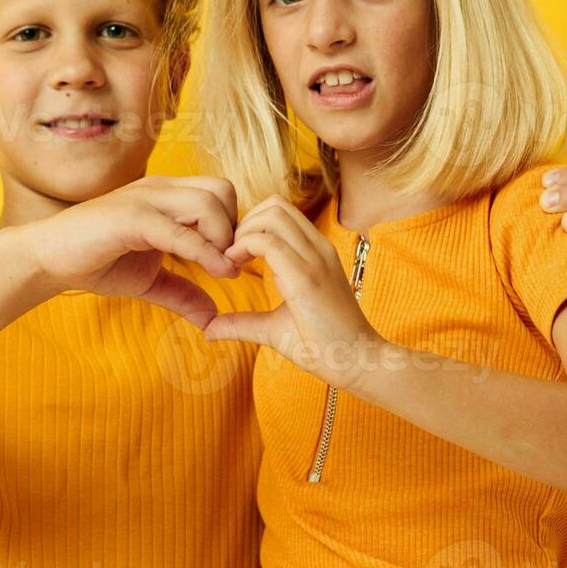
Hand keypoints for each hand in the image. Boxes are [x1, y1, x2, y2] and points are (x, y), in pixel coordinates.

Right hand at [24, 176, 242, 327]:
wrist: (48, 258)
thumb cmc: (97, 262)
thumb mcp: (149, 280)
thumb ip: (182, 293)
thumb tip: (213, 318)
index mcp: (167, 196)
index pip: (221, 192)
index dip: (235, 225)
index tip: (234, 261)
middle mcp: (160, 189)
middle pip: (222, 190)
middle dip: (235, 227)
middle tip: (230, 263)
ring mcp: (145, 199)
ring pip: (207, 203)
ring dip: (223, 238)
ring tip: (222, 270)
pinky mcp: (130, 218)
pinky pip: (178, 231)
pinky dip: (203, 252)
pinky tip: (216, 275)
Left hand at [204, 196, 383, 390]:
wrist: (358, 363)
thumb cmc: (322, 346)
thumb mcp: (273, 328)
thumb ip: (242, 323)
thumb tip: (208, 330)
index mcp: (316, 252)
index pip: (281, 211)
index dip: (251, 224)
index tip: (236, 255)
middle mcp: (318, 248)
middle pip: (274, 204)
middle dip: (244, 222)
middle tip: (231, 256)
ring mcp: (314, 259)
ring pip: (272, 214)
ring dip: (243, 232)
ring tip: (233, 262)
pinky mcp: (306, 278)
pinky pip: (269, 242)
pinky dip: (243, 248)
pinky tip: (236, 270)